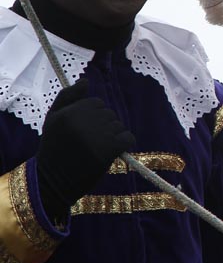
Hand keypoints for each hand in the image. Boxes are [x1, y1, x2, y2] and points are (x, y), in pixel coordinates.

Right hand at [36, 78, 135, 221]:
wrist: (53, 182)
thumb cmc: (54, 148)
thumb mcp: (53, 119)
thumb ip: (68, 97)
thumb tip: (86, 80)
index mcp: (69, 113)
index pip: (96, 103)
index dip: (93, 116)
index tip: (83, 130)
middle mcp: (82, 122)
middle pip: (109, 114)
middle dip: (103, 126)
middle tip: (88, 143)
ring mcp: (96, 136)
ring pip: (119, 125)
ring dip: (113, 136)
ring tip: (95, 149)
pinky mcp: (108, 150)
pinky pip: (128, 138)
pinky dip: (125, 144)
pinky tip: (113, 152)